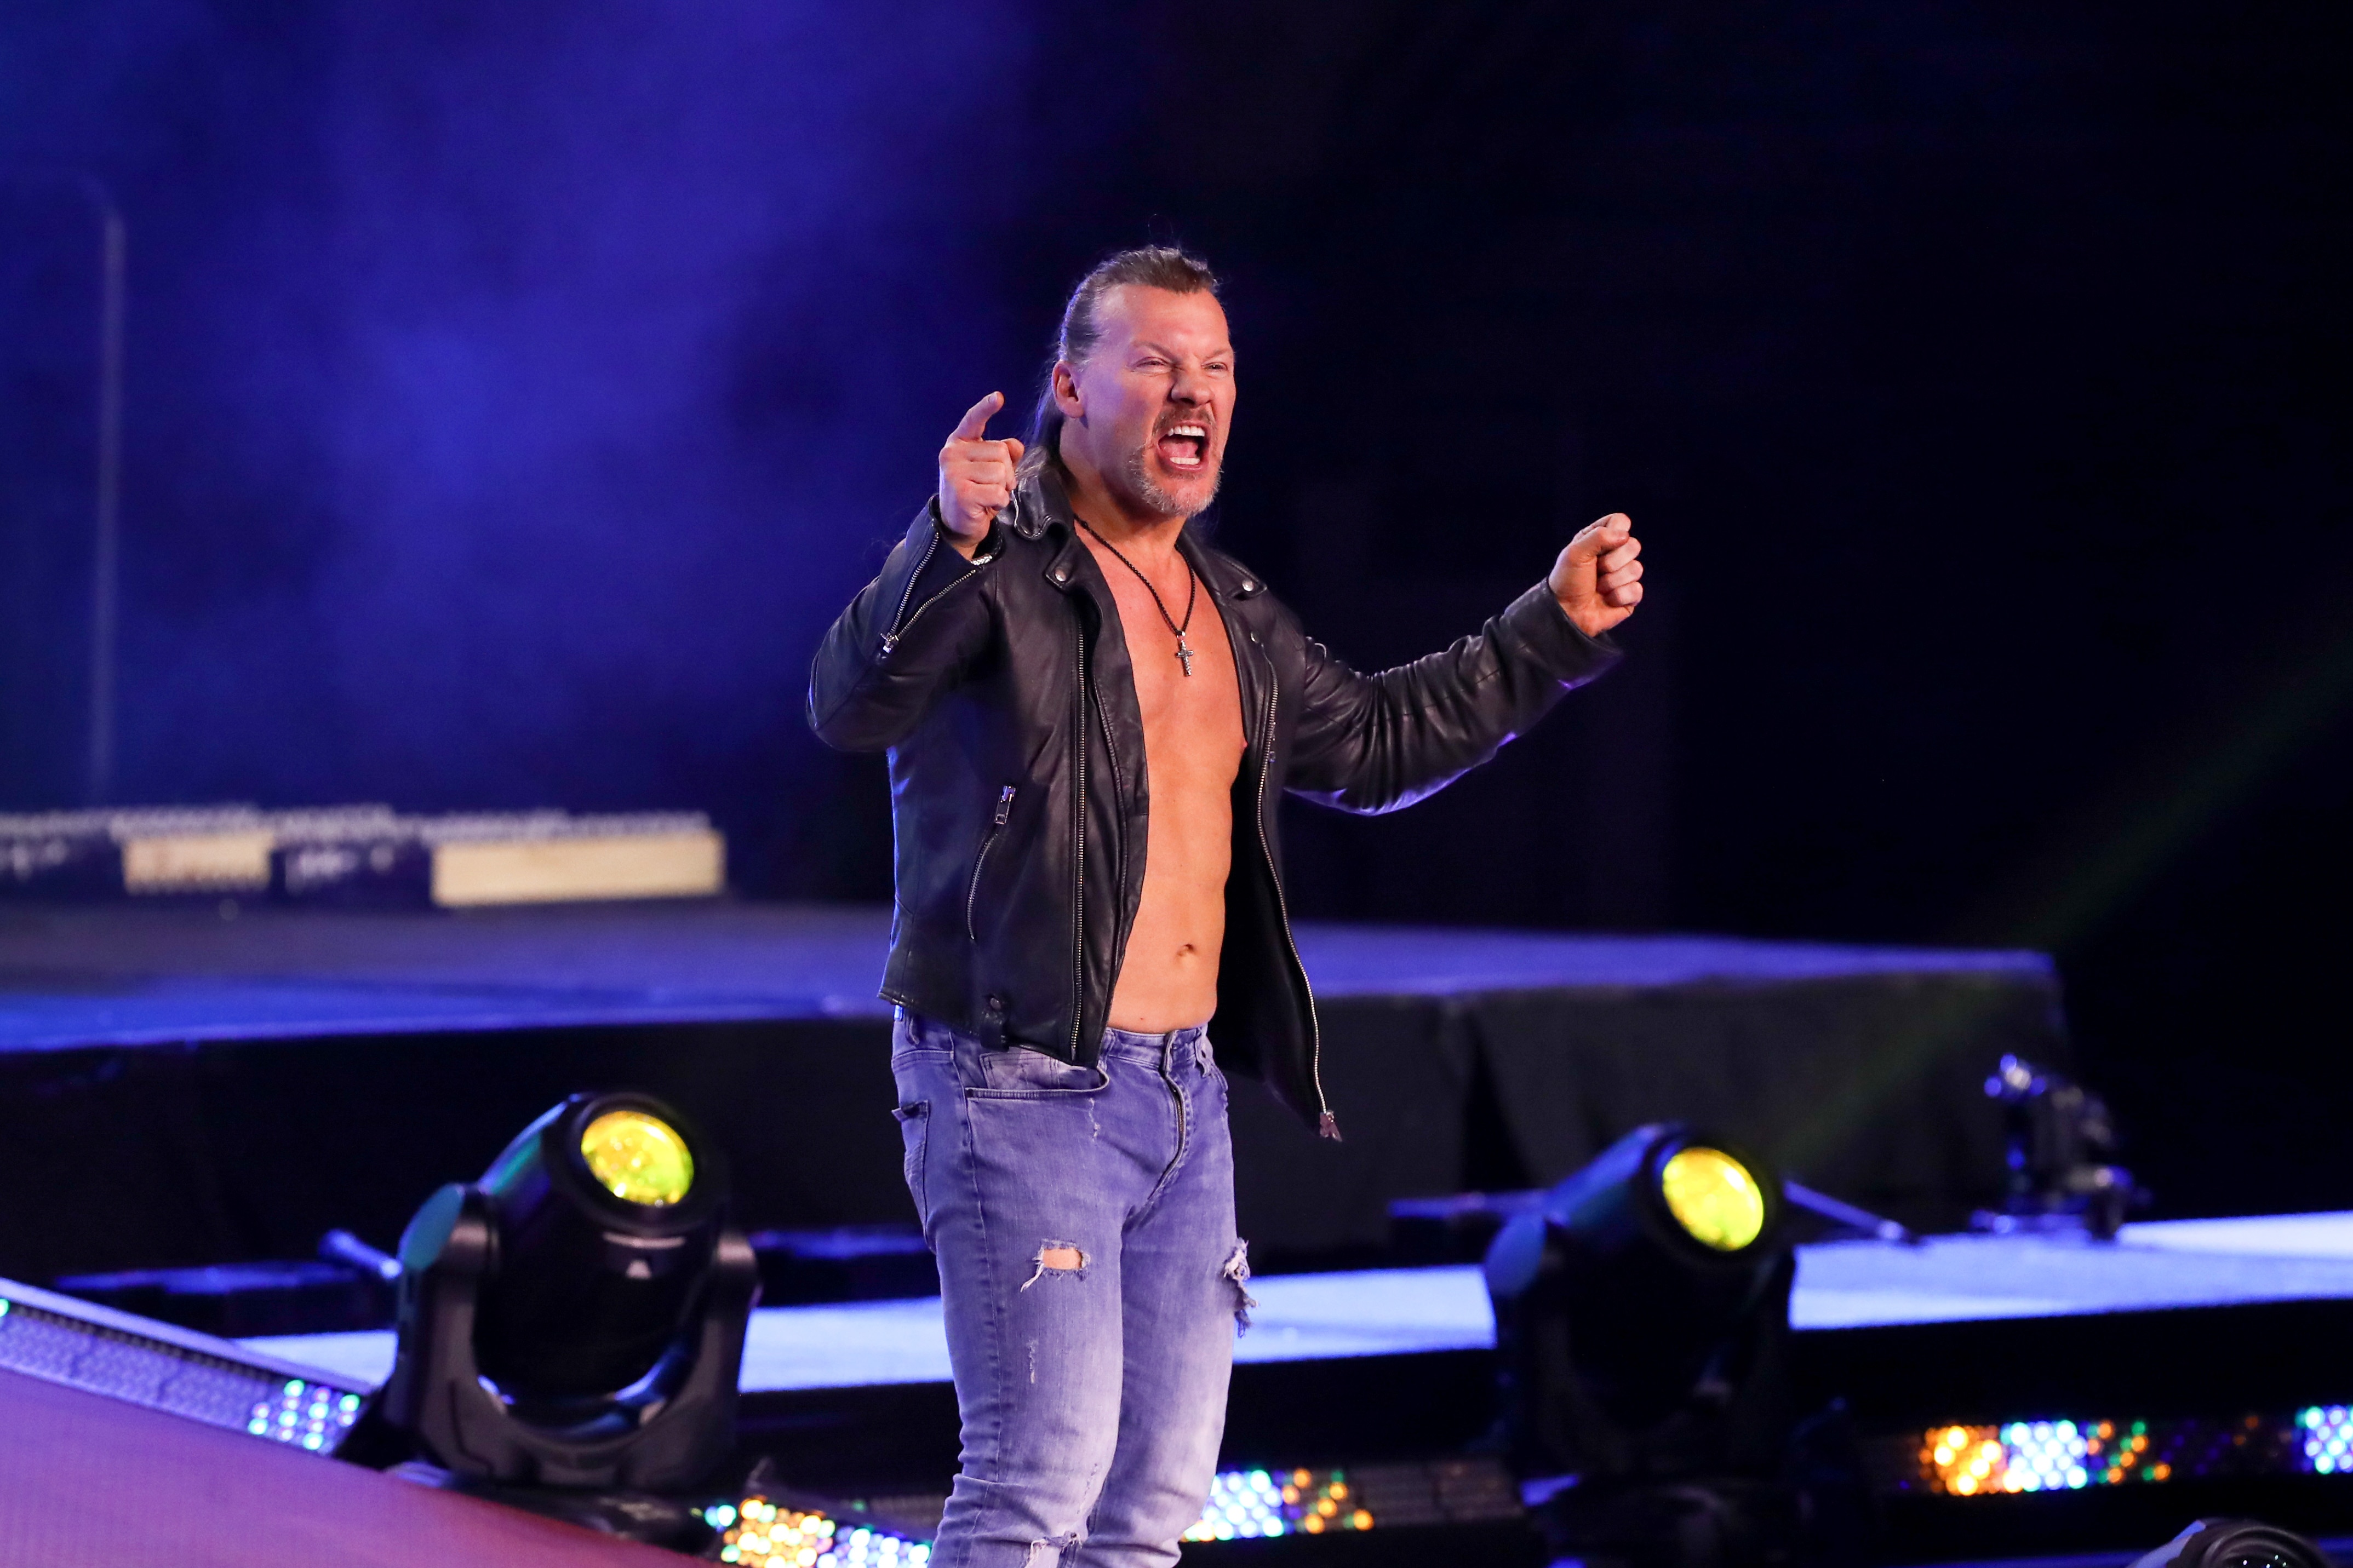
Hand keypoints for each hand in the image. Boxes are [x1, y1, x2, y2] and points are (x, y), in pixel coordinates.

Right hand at [936, 392, 1025, 558]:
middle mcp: (952, 454)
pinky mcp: (961, 493)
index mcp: (959, 443)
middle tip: (991, 486)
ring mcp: (954, 473)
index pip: (973, 421)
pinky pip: (998, 493)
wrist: (957, 524)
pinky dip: (999, 502)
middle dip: (1006, 472)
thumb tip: (1016, 445)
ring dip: (1002, 489)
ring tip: (987, 496)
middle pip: (1001, 452)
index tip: (998, 397)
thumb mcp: (990, 470)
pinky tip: (985, 506)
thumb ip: (1004, 454)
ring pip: (1001, 473)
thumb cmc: (976, 492)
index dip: (986, 408)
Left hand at [1548, 514, 1642, 637]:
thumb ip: (1599, 536)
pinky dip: (1619, 596)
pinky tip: (1607, 600)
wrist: (1566, 613)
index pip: (1621, 521)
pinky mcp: (1630, 595)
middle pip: (1633, 545)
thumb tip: (1625, 536)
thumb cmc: (1567, 581)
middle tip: (1596, 571)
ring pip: (1636, 569)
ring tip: (1598, 588)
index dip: (1615, 532)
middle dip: (1612, 561)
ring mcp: (1624, 575)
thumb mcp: (1575, 553)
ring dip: (1612, 581)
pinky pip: (1637, 589)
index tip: (1599, 546)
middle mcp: (1614, 554)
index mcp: (1600, 539)